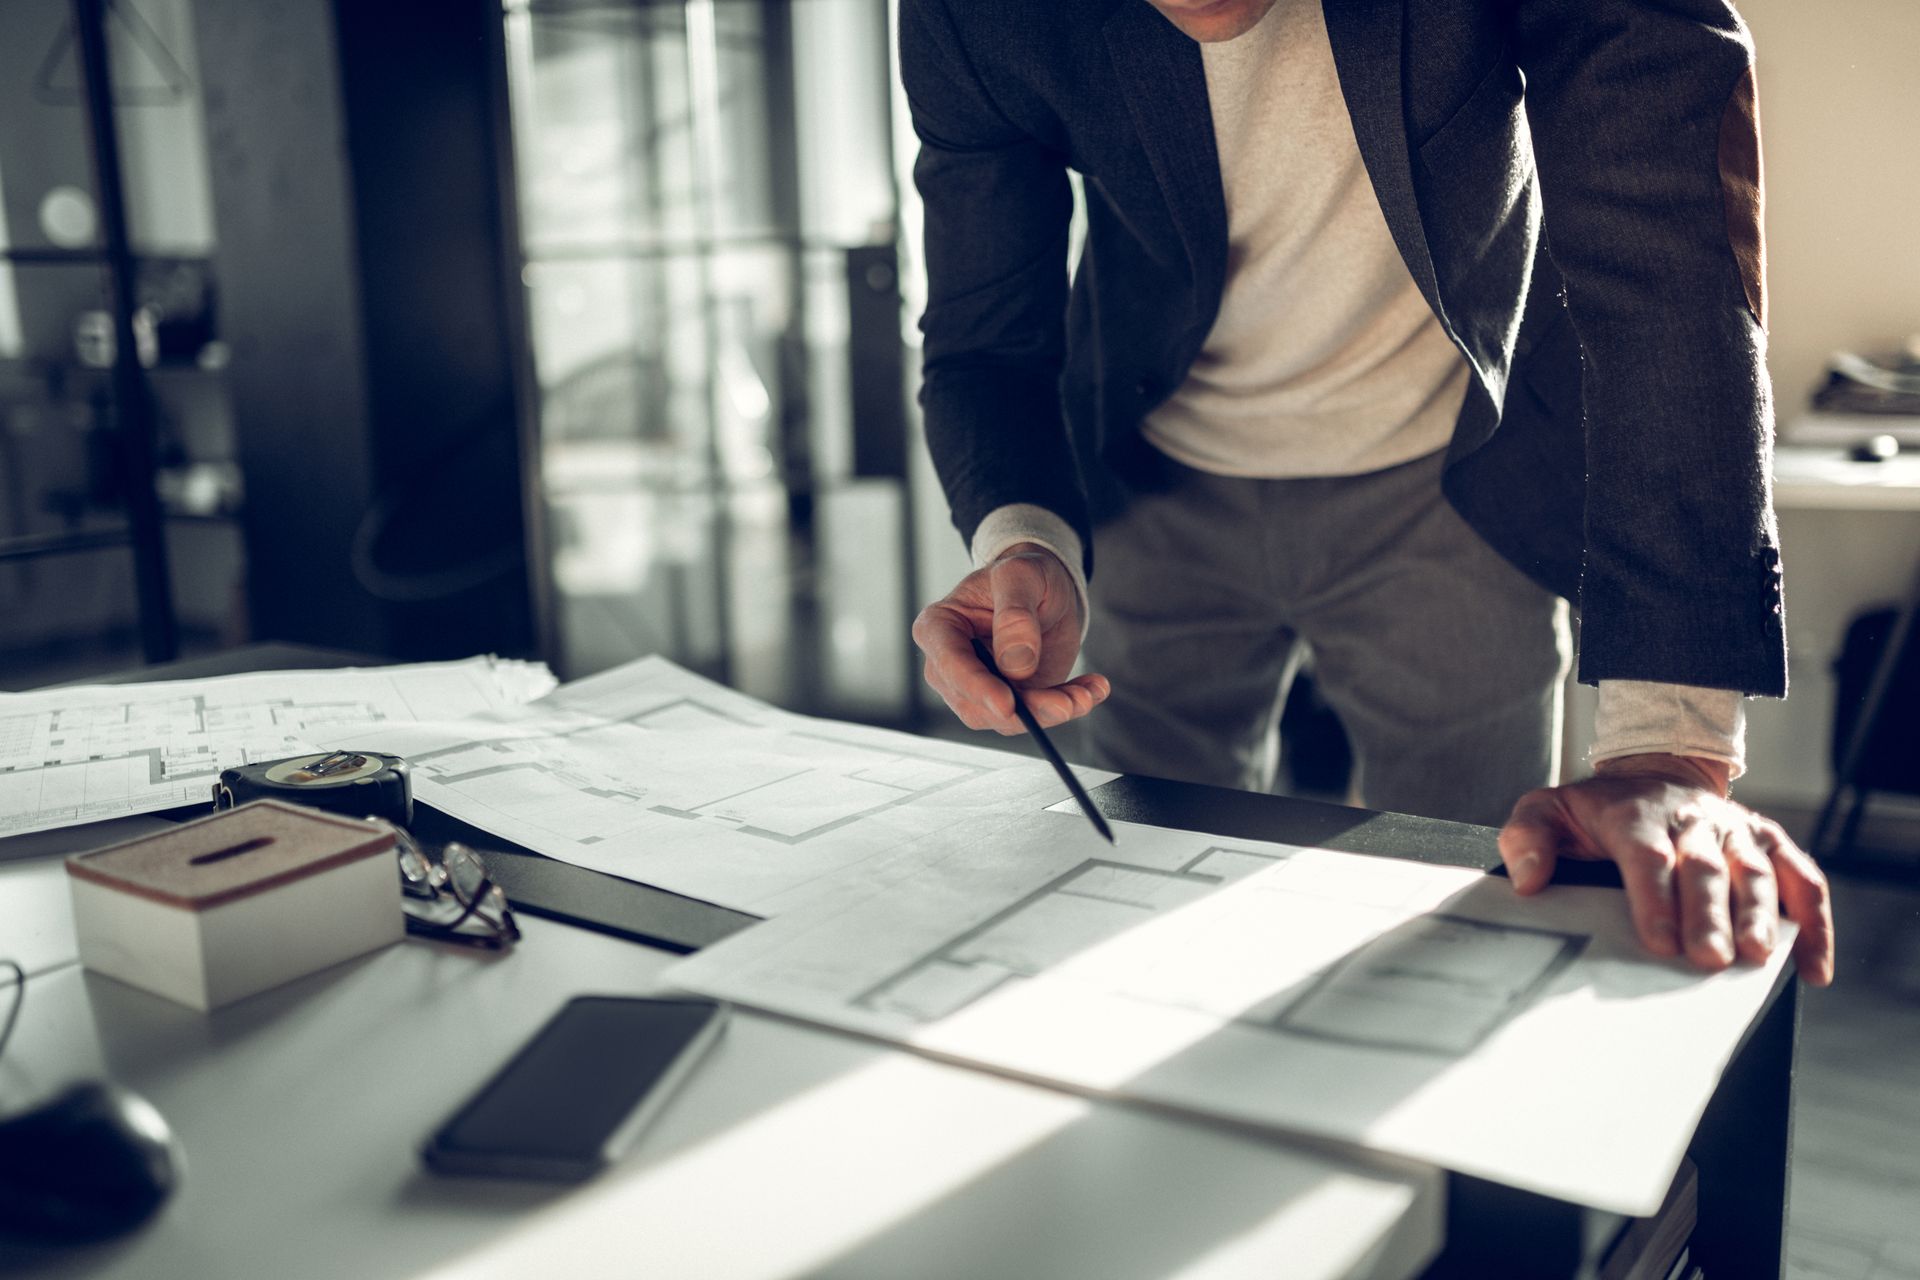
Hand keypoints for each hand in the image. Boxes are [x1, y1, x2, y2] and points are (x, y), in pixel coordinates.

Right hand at [912, 543, 1109, 734]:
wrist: (1046, 591)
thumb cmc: (1024, 576)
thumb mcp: (1022, 575)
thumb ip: (1015, 614)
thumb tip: (1016, 663)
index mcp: (939, 626)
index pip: (949, 664)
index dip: (977, 687)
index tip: (1007, 704)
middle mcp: (950, 665)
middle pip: (975, 704)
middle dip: (1024, 710)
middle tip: (1067, 703)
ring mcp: (979, 687)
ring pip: (1006, 719)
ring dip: (1050, 711)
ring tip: (1087, 693)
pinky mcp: (1010, 700)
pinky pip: (1034, 716)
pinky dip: (1066, 707)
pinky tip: (1091, 690)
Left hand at [1498, 753, 1834, 985]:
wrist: (1651, 774)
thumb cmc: (1598, 810)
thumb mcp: (1547, 811)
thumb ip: (1527, 840)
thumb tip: (1527, 881)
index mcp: (1635, 814)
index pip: (1647, 855)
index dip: (1655, 897)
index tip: (1658, 940)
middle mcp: (1691, 819)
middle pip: (1705, 866)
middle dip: (1709, 913)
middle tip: (1709, 958)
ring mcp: (1735, 829)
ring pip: (1757, 869)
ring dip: (1761, 914)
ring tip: (1759, 956)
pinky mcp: (1768, 843)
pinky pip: (1804, 879)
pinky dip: (1814, 922)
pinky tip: (1812, 967)